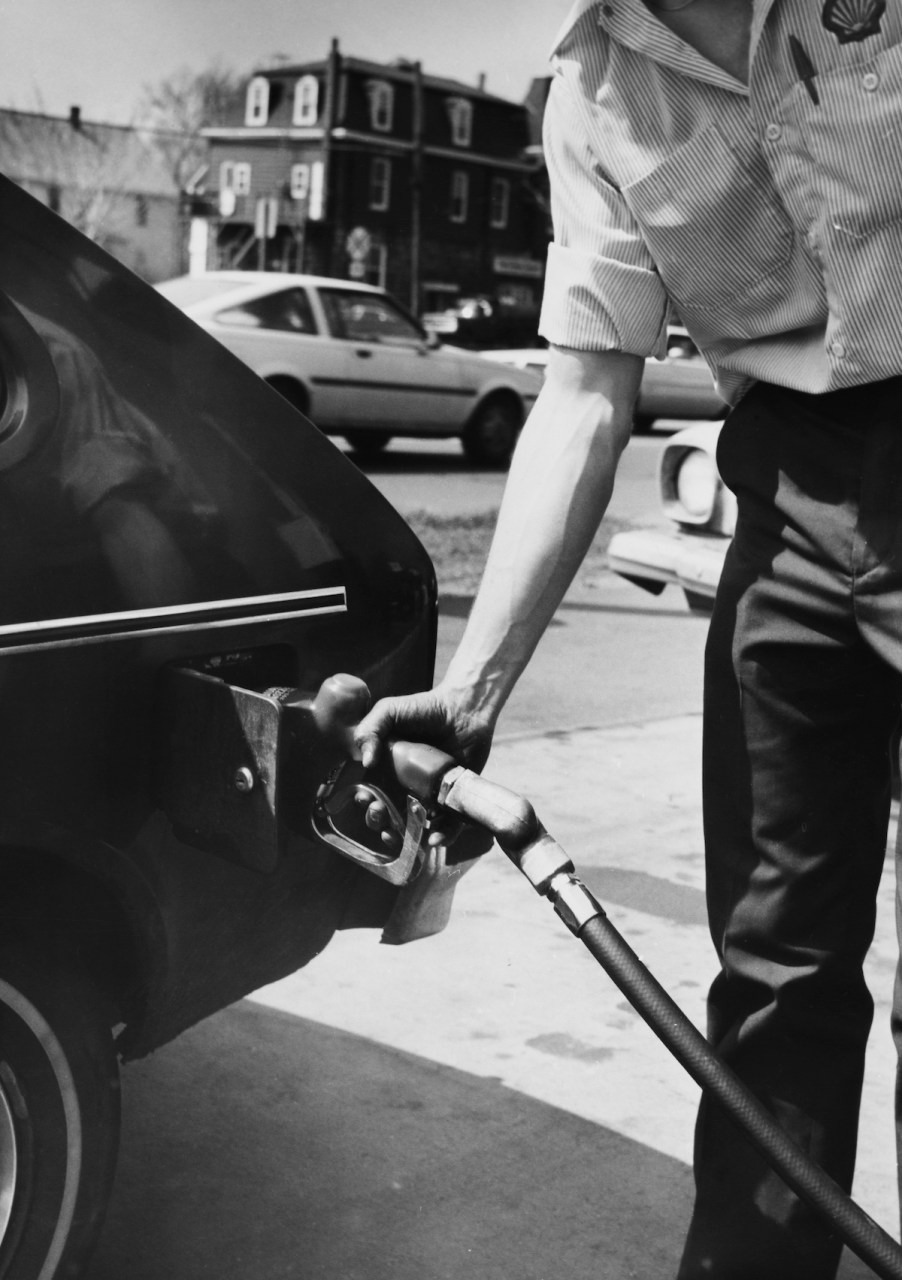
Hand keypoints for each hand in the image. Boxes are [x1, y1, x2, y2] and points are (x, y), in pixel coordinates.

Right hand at [353, 685, 494, 851]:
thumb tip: (366, 762)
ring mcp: (430, 794)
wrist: (464, 708)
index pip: (370, 792)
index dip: (365, 801)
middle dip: (378, 820)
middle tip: (380, 814)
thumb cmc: (425, 708)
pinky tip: (434, 838)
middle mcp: (406, 785)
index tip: (365, 799)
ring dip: (403, 836)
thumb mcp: (389, 711)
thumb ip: (370, 729)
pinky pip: (448, 824)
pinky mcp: (453, 797)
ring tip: (398, 834)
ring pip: (414, 825)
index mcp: (387, 768)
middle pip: (387, 813)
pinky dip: (442, 835)